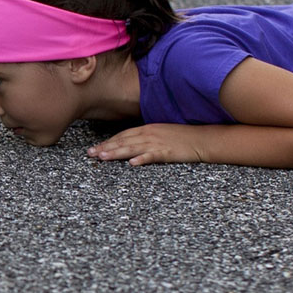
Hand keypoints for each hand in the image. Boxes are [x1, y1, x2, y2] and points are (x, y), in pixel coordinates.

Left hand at [87, 123, 203, 165]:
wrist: (202, 139)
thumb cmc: (182, 137)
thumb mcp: (160, 133)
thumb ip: (145, 137)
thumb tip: (130, 145)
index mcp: (147, 129)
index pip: (122, 135)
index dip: (107, 141)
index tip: (94, 148)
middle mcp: (149, 134)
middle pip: (123, 141)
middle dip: (105, 147)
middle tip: (90, 154)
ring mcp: (157, 143)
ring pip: (132, 148)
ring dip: (116, 152)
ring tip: (102, 157)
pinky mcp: (167, 152)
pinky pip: (152, 156)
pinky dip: (142, 159)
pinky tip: (132, 163)